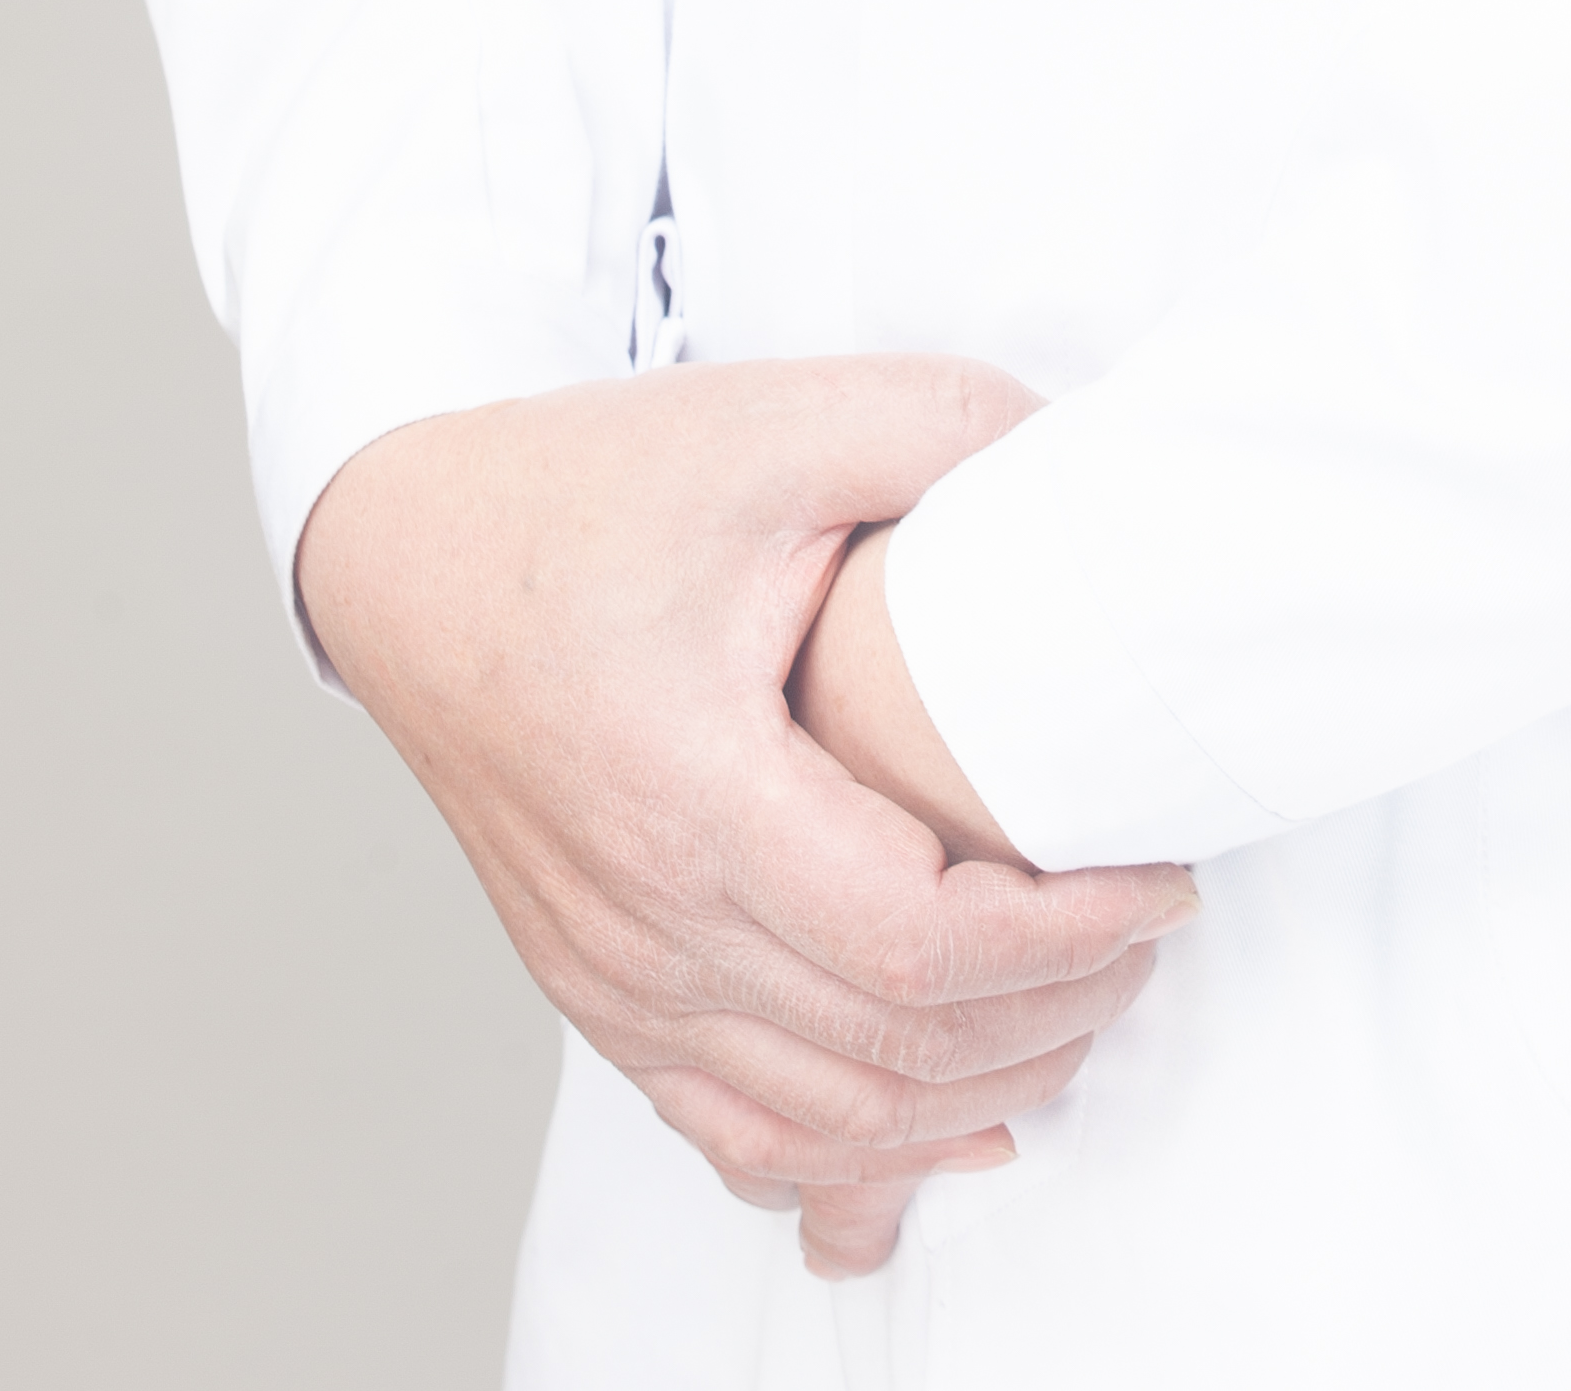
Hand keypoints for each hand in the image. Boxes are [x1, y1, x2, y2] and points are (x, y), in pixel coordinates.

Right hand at [298, 359, 1190, 1279]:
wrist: (413, 558)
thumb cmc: (592, 492)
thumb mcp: (783, 420)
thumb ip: (948, 431)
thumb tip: (1086, 458)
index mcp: (692, 790)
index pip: (915, 945)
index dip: (1065, 936)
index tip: (1157, 880)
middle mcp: (644, 918)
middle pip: (890, 1052)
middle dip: (1055, 1014)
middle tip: (1145, 935)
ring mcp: (613, 976)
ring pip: (825, 1120)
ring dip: (977, 1091)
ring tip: (1083, 1006)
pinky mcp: (601, 992)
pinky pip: (738, 1132)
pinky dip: (859, 1151)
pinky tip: (954, 1122)